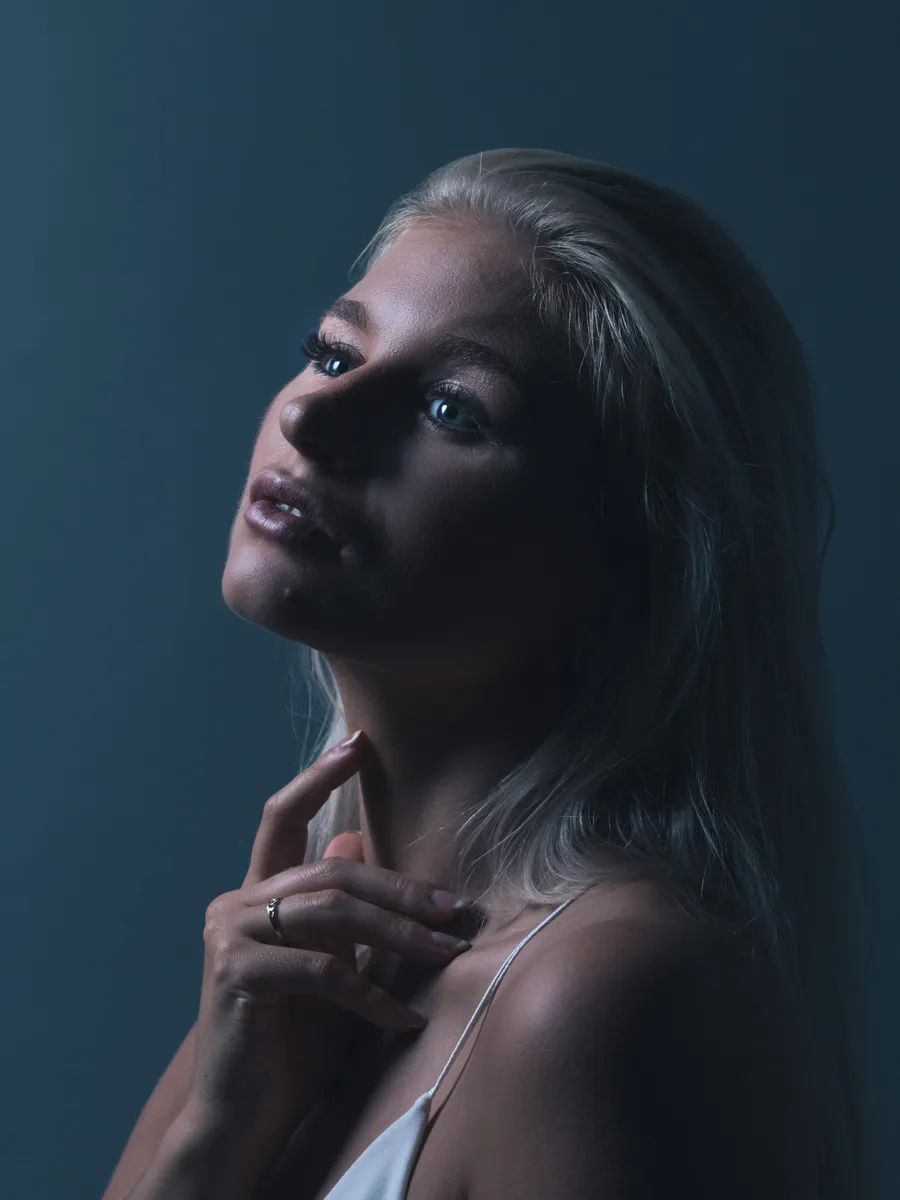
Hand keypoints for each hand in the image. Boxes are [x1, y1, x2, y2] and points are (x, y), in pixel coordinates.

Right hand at [184, 731, 471, 1158]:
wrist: (244, 1113)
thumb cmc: (291, 1039)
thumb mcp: (325, 961)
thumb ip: (336, 906)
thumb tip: (359, 836)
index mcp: (254, 893)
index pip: (281, 817)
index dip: (317, 777)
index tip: (357, 743)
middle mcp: (234, 904)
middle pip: (331, 870)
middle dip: (401, 888)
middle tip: (453, 907)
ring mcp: (230, 935)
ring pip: (332, 911)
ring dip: (398, 933)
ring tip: (445, 952)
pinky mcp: (234, 974)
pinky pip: (323, 970)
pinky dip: (371, 994)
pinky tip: (403, 1018)